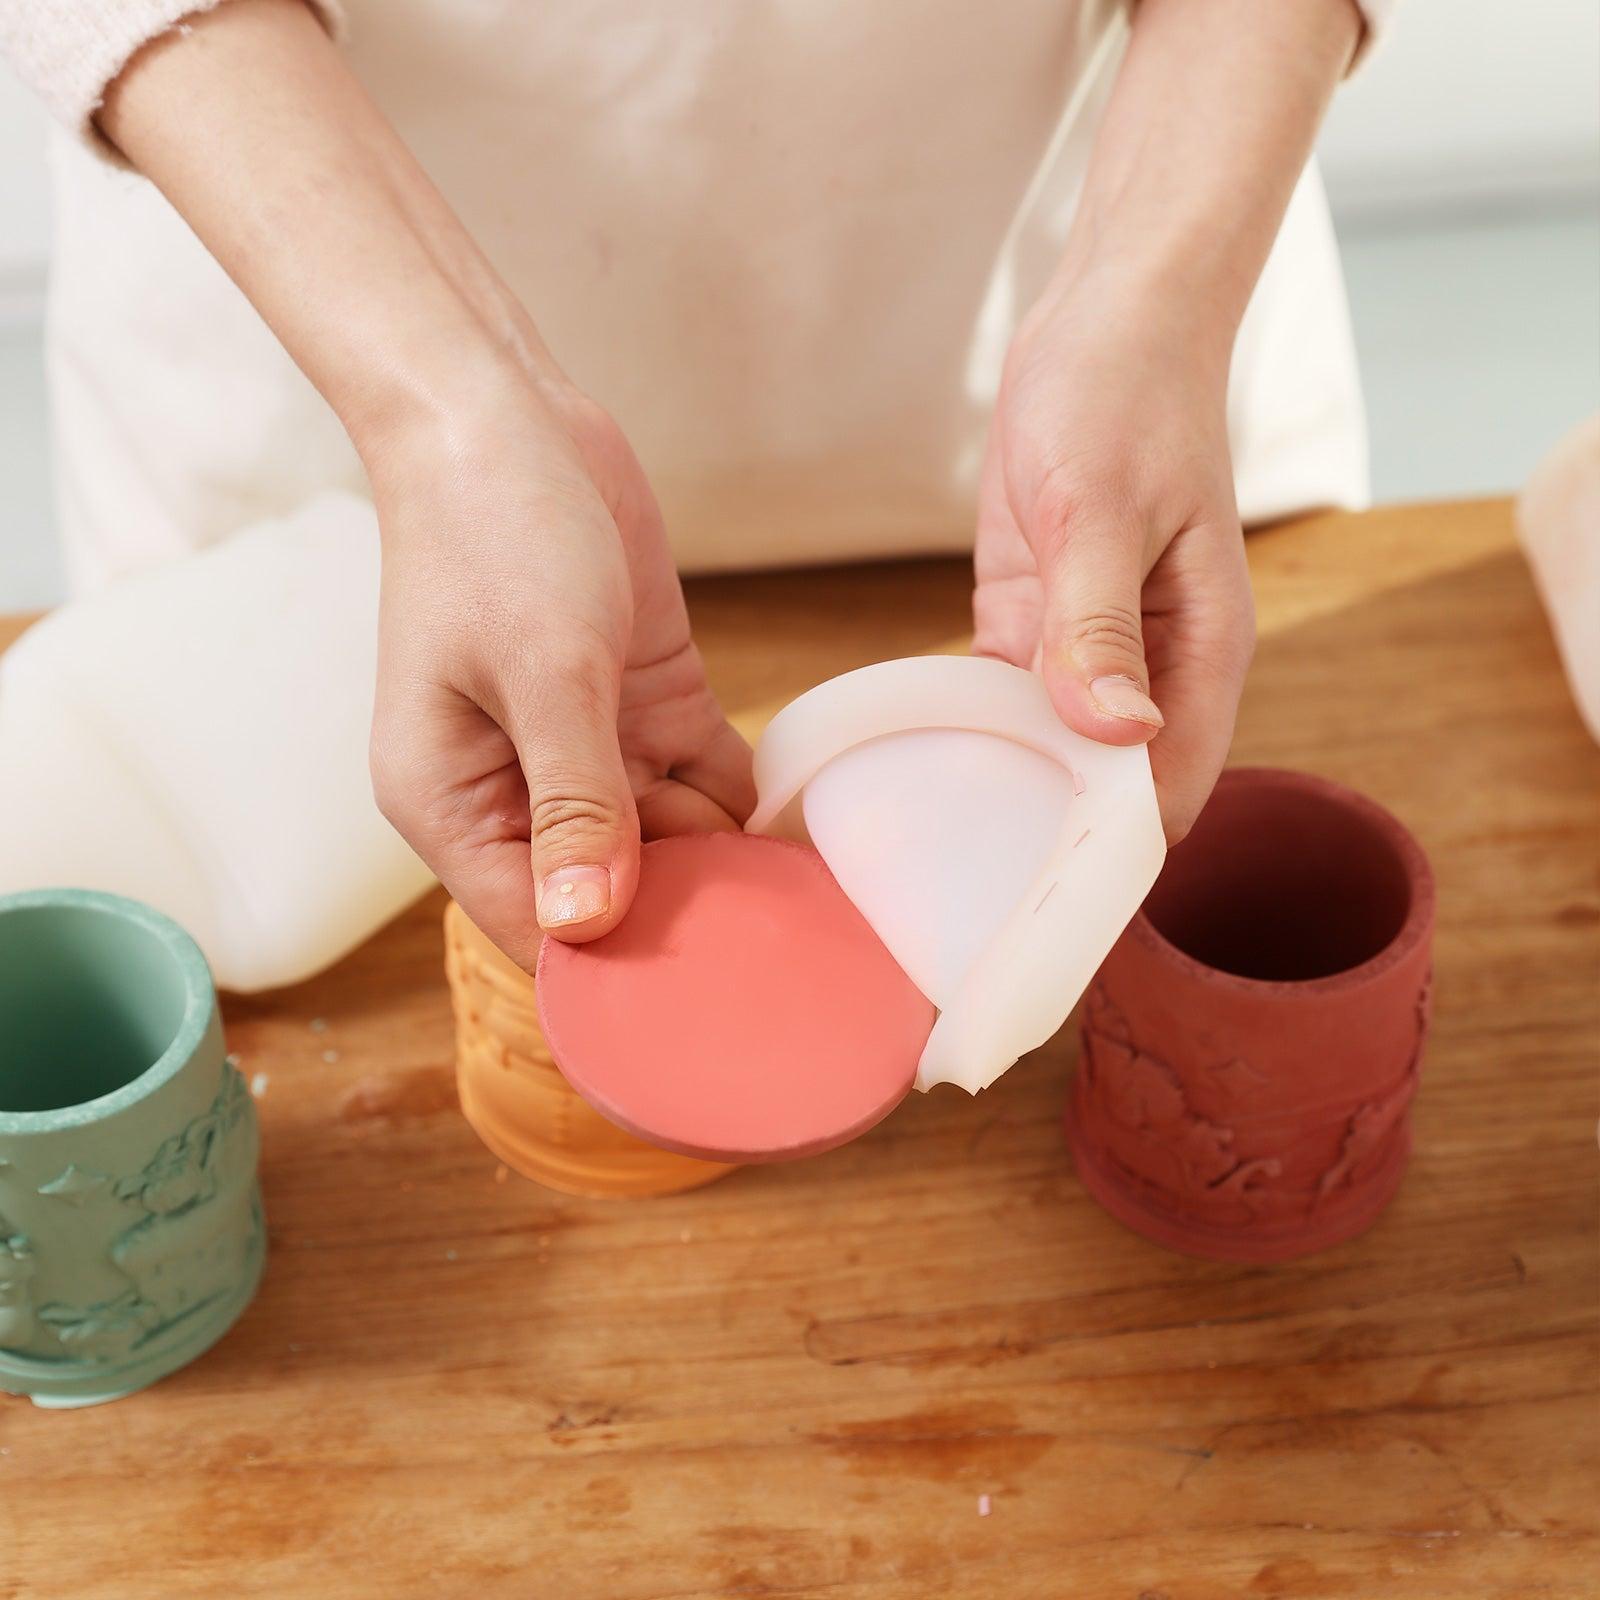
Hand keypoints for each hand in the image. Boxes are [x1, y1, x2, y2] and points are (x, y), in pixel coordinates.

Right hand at [367, 368, 753, 967]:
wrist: (507, 415)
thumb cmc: (493, 535)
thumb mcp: (543, 673)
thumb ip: (575, 803)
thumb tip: (586, 926)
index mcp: (455, 804)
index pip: (536, 928)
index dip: (615, 969)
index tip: (705, 1006)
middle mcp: (516, 792)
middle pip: (611, 895)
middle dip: (687, 916)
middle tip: (786, 949)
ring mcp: (584, 750)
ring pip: (668, 840)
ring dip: (726, 859)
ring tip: (809, 896)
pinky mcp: (639, 704)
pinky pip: (698, 778)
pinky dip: (742, 800)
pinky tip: (802, 828)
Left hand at [972, 274, 1255, 841]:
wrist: (1104, 320)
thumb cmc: (1125, 398)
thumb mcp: (1098, 509)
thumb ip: (1098, 625)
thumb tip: (1117, 738)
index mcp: (1200, 653)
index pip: (1170, 793)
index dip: (1113, 851)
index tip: (1038, 899)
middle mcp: (1148, 667)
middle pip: (1104, 791)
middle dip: (1046, 837)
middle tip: (960, 893)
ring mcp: (1086, 649)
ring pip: (1048, 754)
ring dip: (1002, 789)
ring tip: (927, 849)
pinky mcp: (1033, 623)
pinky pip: (1001, 702)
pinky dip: (969, 730)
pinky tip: (919, 762)